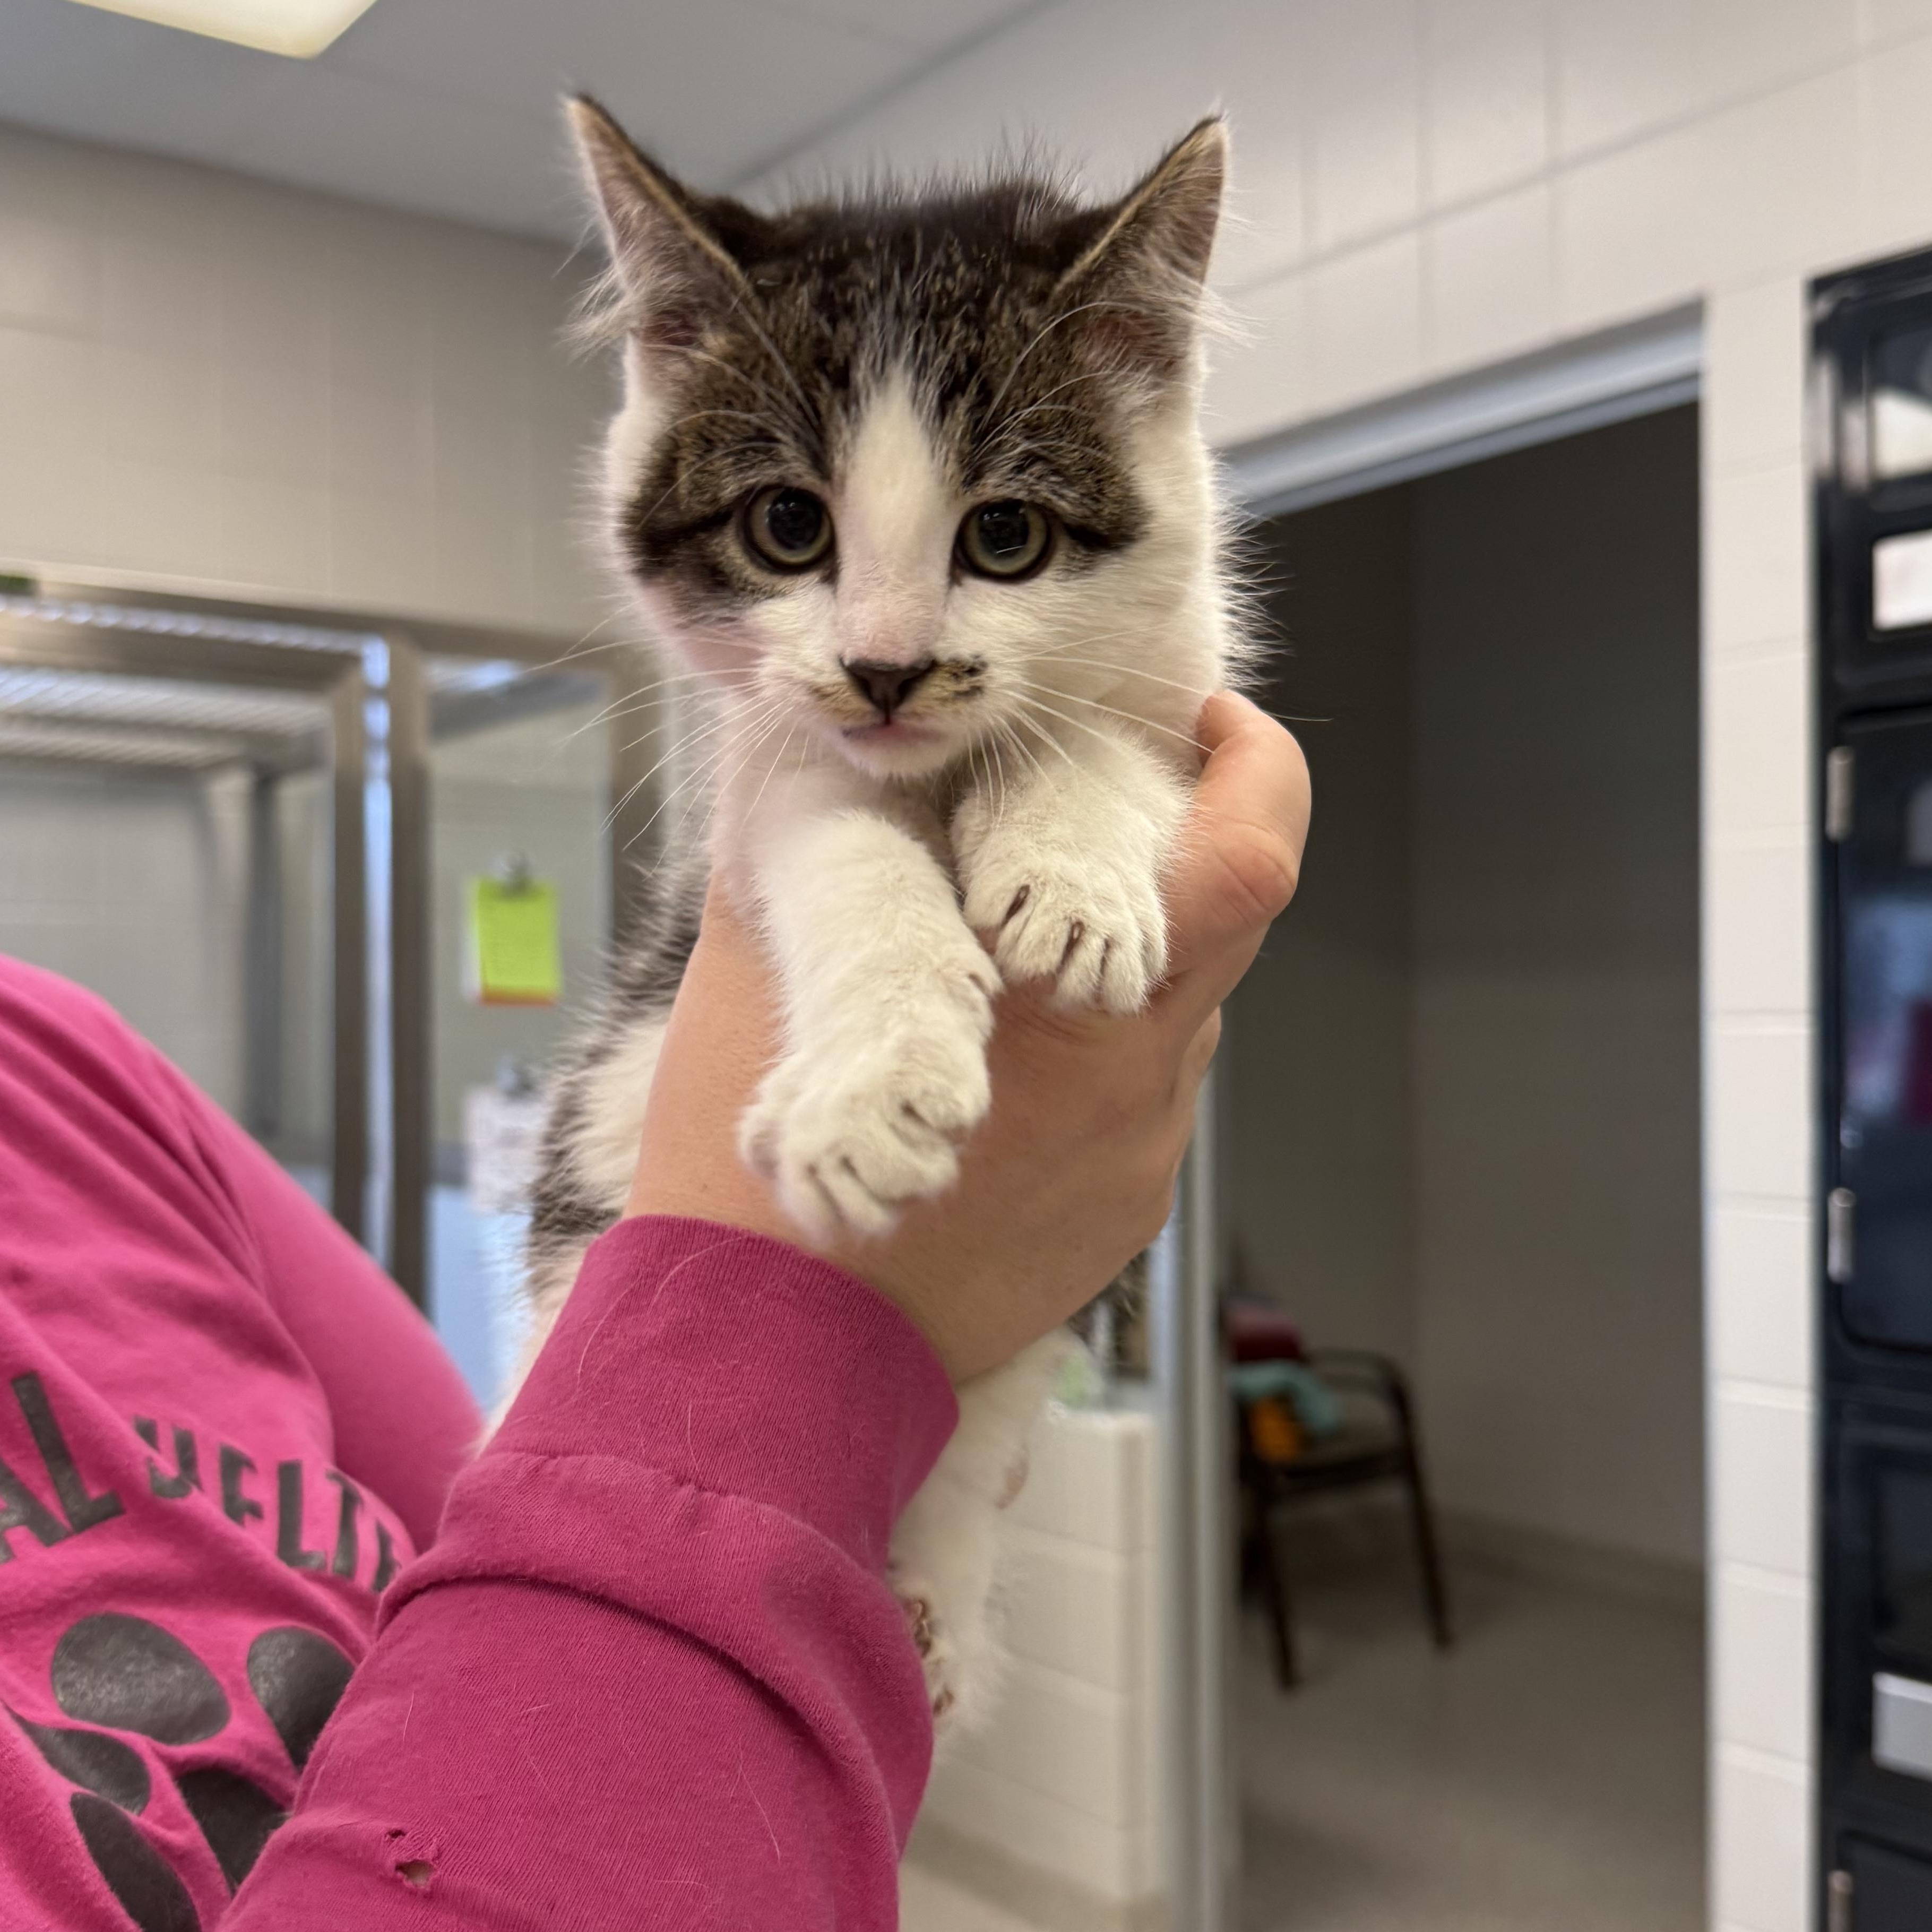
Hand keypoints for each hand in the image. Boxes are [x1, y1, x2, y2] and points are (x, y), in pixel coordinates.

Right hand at [624, 691, 1310, 1382]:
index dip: (1254, 771)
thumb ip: (825, 851)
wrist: (771, 1376)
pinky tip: (1001, 1061)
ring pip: (1176, 1011)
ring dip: (1118, 955)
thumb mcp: (765, 984)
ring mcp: (1141, 1164)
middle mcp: (1145, 1092)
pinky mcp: (1122, 1218)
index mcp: (1085, 1023)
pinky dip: (1096, 1045)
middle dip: (1172, 845)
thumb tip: (839, 755)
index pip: (1249, 866)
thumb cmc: (763, 1189)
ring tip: (1008, 948)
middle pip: (1222, 927)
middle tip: (1086, 801)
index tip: (1206, 720)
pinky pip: (1140, 1093)